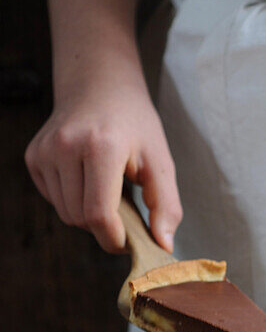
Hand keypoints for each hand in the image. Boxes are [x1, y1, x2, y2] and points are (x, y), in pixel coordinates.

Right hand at [25, 59, 180, 252]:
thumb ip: (166, 205)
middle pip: (80, 219)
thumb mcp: (160, 161)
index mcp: (101, 146)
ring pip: (65, 214)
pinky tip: (87, 179)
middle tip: (125, 210)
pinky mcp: (33, 156)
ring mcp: (44, 151)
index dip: (114, 239)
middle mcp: (66, 146)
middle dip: (104, 227)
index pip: (98, 215)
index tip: (130, 240)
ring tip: (108, 190)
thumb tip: (164, 246)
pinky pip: (53, 200)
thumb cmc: (134, 124)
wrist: (99, 85)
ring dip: (88, 215)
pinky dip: (73, 201)